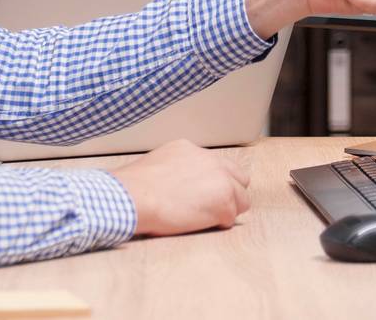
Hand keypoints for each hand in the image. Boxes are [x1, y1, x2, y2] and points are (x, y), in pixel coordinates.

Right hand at [109, 139, 251, 236]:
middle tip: (210, 209)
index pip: (218, 165)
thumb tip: (179, 184)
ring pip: (241, 199)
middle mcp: (211, 160)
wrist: (134, 196)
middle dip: (228, 194)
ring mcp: (221, 180)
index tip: (204, 194)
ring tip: (202, 218)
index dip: (214, 183)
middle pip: (239, 179)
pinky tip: (198, 224)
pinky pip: (231, 219)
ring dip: (226, 210)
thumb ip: (178, 169)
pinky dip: (218, 224)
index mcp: (191, 150)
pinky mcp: (224, 202)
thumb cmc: (134, 188)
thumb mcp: (157, 164)